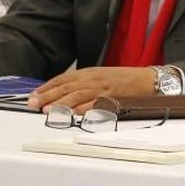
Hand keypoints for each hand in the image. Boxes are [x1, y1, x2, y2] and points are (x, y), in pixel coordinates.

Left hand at [28, 67, 154, 113]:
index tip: (34, 95)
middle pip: (67, 86)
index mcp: (91, 72)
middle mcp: (95, 78)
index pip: (64, 79)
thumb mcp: (102, 77)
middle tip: (33, 103)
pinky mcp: (115, 97)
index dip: (47, 87)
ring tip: (47, 110)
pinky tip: (74, 113)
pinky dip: (85, 108)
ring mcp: (105, 88)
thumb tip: (63, 94)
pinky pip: (97, 103)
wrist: (151, 80)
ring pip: (78, 94)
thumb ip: (84, 84)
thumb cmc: (127, 80)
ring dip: (61, 102)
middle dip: (48, 95)